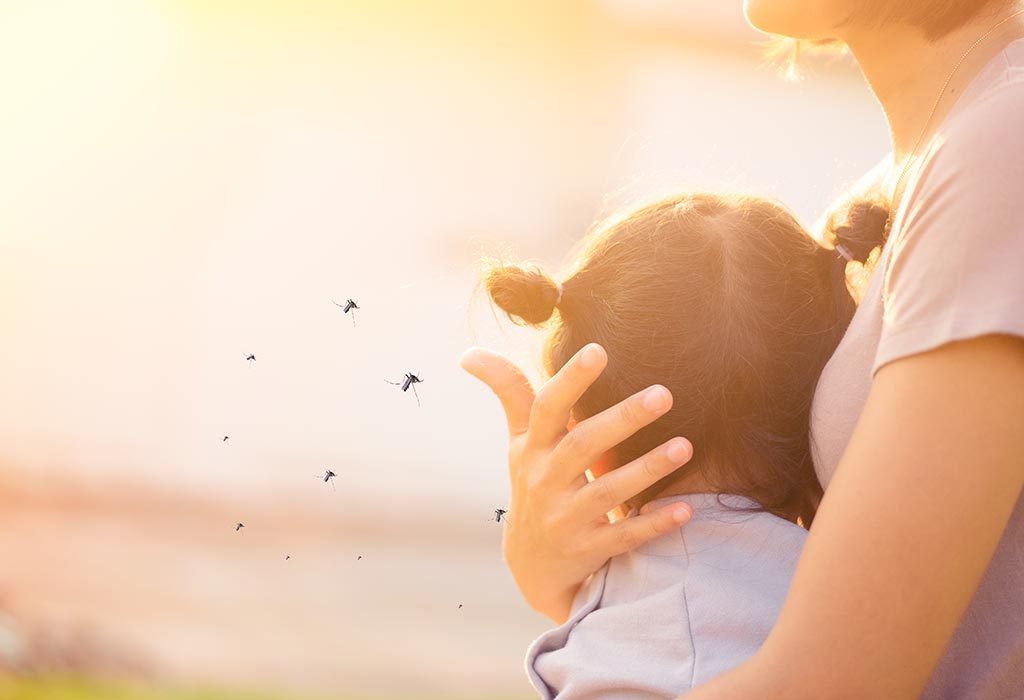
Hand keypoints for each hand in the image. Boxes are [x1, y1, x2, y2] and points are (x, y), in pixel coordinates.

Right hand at [460, 342, 694, 622]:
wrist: (531, 566)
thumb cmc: (533, 484)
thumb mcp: (518, 442)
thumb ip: (509, 394)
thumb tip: (468, 352)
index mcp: (532, 449)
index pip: (547, 408)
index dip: (570, 380)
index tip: (598, 350)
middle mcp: (545, 481)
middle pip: (583, 445)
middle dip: (623, 419)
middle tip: (664, 393)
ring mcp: (566, 519)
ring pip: (607, 492)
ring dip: (647, 469)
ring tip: (685, 446)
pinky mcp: (588, 551)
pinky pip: (623, 536)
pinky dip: (654, 524)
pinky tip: (686, 508)